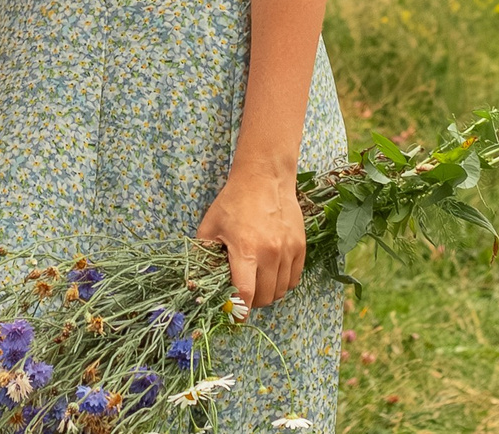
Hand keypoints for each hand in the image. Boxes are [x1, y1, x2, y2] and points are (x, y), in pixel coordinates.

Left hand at [196, 161, 306, 311]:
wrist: (265, 178)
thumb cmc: (233, 202)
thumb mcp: (210, 226)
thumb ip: (204, 255)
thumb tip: (198, 282)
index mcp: (245, 250)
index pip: (246, 294)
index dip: (239, 312)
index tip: (235, 318)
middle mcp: (270, 253)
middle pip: (265, 298)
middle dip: (252, 302)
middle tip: (243, 292)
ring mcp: (288, 251)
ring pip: (281, 291)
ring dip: (268, 293)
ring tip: (257, 280)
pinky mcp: (300, 247)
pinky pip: (294, 279)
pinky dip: (283, 283)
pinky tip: (271, 272)